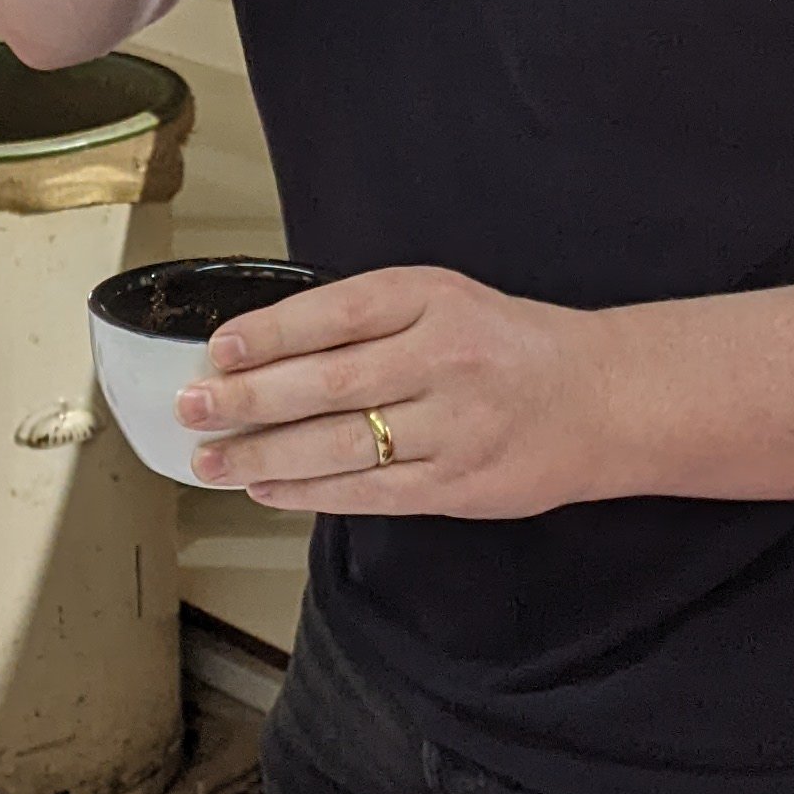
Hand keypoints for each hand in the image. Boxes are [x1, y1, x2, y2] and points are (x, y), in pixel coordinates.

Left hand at [180, 266, 618, 517]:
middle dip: (248, 398)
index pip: (336, 313)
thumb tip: (264, 349)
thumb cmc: (507, 344)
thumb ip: (369, 319)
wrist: (602, 397)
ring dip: (263, 454)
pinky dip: (309, 493)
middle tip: (191, 407)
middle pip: (327, 382)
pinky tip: (265, 488)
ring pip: (340, 444)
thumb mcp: (445, 302)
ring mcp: (453, 426)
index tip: (218, 350)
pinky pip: (369, 492)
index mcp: (434, 300)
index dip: (270, 334)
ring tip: (210, 457)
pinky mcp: (459, 484)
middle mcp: (444, 359)